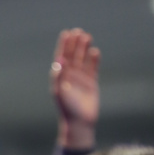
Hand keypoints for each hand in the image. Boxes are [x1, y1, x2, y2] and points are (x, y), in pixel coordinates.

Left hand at [50, 28, 99, 149]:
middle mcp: (70, 76)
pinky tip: (95, 52)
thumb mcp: (59, 92)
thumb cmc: (67, 109)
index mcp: (60, 76)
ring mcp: (81, 79)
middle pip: (73, 55)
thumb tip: (59, 61)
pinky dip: (94, 60)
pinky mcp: (91, 83)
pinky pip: (93, 68)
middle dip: (75, 44)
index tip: (67, 33)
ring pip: (83, 59)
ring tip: (87, 37)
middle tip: (79, 32)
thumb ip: (58, 76)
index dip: (64, 45)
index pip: (62, 57)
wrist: (79, 123)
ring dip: (84, 48)